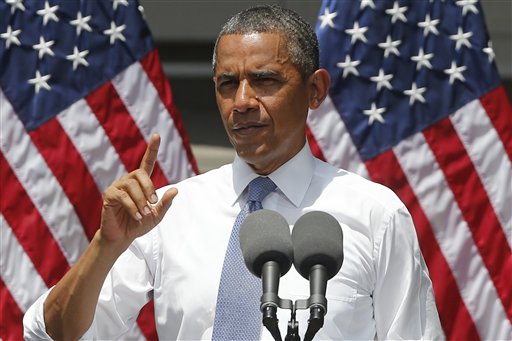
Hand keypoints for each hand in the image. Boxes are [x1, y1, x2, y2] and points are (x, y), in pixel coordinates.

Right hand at [99, 134, 177, 249]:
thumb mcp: (157, 215)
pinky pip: (121, 196)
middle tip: (153, 203)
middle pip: (140, 173)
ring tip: (144, 214)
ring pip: (131, 185)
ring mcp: (117, 187)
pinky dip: (132, 207)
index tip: (157, 135)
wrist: (122, 237)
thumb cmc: (139, 224)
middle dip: (149, 188)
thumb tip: (176, 189)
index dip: (152, 149)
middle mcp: (128, 181)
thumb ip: (165, 203)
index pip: (147, 162)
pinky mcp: (108, 196)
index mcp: (140, 183)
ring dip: (141, 201)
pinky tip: (137, 216)